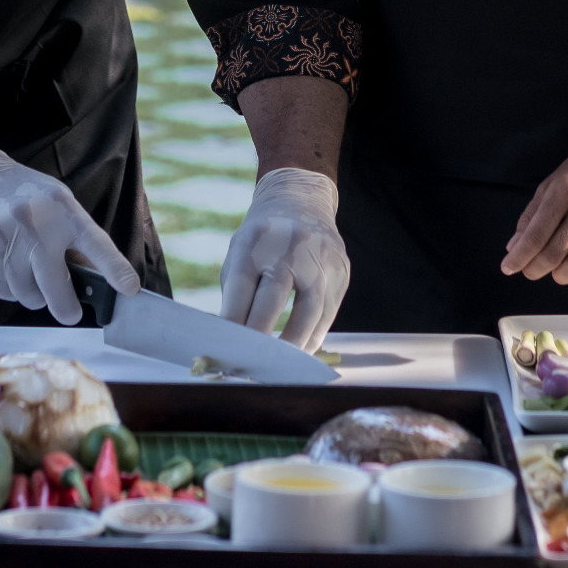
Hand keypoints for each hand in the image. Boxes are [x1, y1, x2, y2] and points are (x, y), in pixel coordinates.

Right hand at [0, 147, 138, 324]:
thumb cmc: (30, 197)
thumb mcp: (62, 206)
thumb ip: (78, 241)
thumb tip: (97, 281)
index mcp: (62, 210)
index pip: (94, 242)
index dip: (114, 268)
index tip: (129, 288)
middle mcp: (34, 226)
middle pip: (56, 288)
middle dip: (67, 308)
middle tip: (72, 313)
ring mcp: (4, 241)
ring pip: (28, 296)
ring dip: (35, 294)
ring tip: (32, 272)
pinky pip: (4, 292)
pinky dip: (12, 289)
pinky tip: (11, 267)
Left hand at [221, 168, 349, 352]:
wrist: (301, 199)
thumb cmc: (262, 238)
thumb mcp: (240, 252)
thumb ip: (236, 293)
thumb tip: (231, 341)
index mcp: (254, 241)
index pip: (240, 286)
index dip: (233, 322)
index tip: (225, 351)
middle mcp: (289, 246)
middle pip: (274, 298)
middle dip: (260, 338)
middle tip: (250, 367)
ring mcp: (321, 257)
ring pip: (310, 311)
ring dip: (293, 345)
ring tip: (279, 368)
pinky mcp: (342, 270)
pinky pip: (328, 312)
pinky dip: (314, 336)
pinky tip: (301, 352)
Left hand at [501, 135, 567, 284]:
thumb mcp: (552, 181)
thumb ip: (532, 214)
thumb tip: (515, 245)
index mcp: (563, 192)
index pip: (536, 235)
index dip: (519, 257)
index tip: (508, 267)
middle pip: (555, 253)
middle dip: (536, 269)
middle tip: (530, 271)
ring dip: (561, 275)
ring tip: (554, 273)